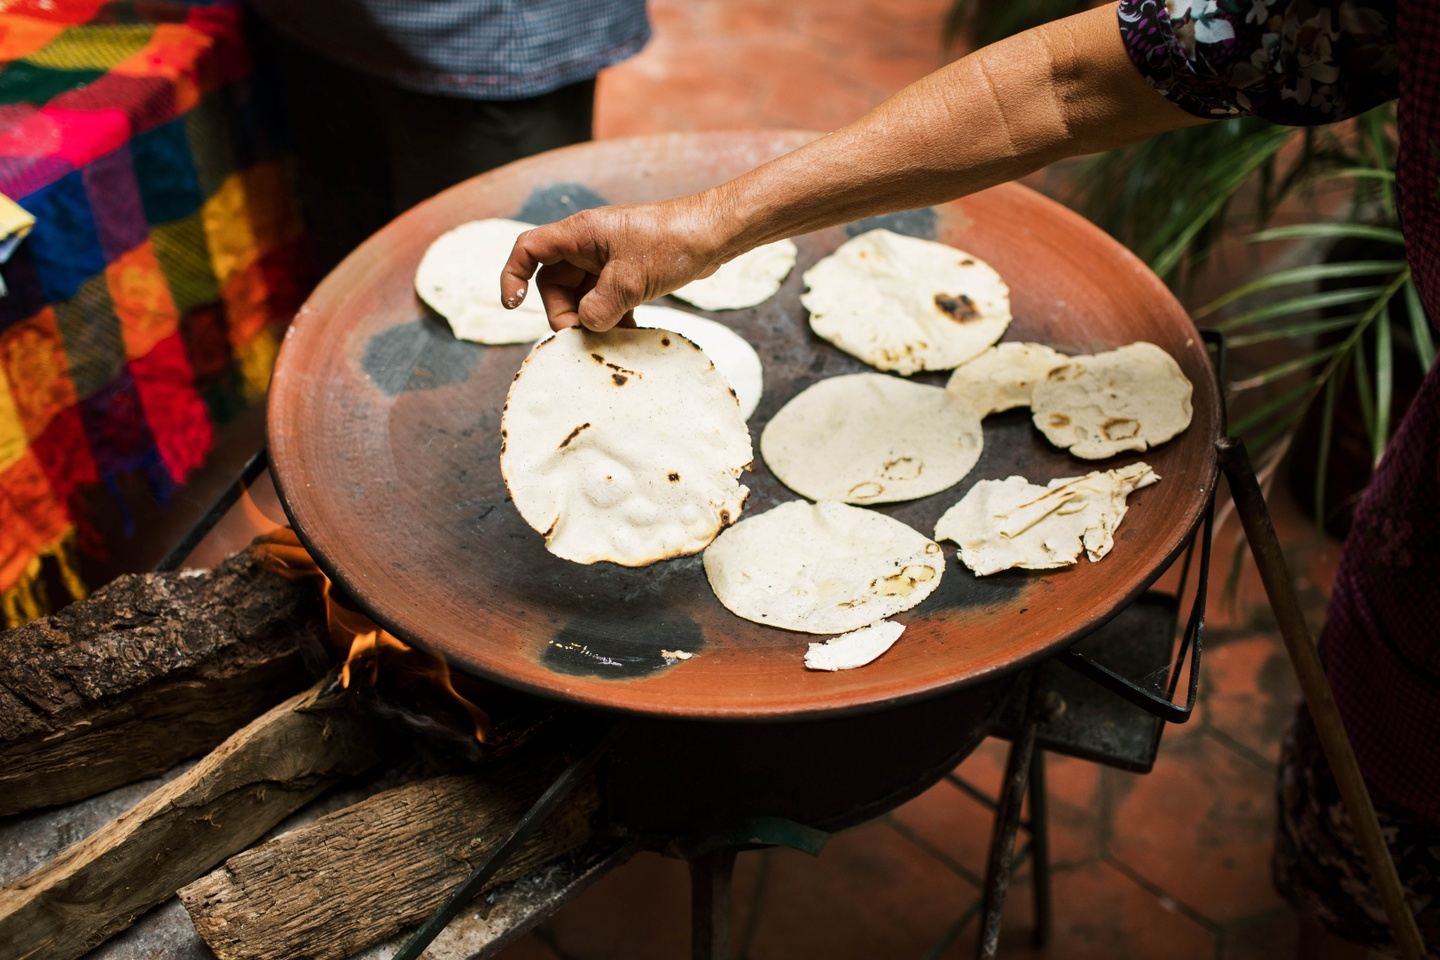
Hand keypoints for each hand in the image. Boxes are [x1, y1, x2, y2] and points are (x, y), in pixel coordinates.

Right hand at [499, 193, 734, 331]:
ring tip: (606, 342)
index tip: (514, 305)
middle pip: (555, 284)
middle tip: (583, 337)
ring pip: (582, 296)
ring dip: (590, 320)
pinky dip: (611, 319)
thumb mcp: (629, 282)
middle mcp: (588, 245)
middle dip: (564, 313)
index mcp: (579, 235)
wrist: (714, 234)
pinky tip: (627, 338)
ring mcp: (608, 260)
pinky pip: (606, 300)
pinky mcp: (628, 273)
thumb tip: (587, 327)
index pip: (529, 250)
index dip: (513, 276)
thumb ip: (599, 309)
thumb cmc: (671, 244)